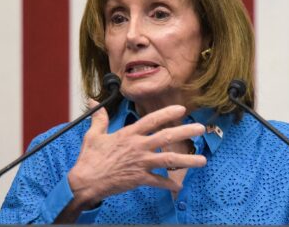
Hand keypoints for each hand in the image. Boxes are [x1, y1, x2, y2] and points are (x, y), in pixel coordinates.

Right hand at [67, 100, 206, 208]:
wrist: (85, 182)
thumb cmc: (90, 158)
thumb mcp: (93, 135)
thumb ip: (99, 118)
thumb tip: (93, 101)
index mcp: (128, 134)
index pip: (151, 120)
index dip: (167, 113)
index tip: (181, 109)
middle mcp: (138, 147)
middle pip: (166, 137)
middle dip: (185, 132)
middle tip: (200, 129)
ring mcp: (140, 163)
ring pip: (168, 160)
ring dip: (187, 160)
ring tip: (202, 160)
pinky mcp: (139, 179)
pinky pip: (158, 182)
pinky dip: (169, 184)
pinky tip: (179, 186)